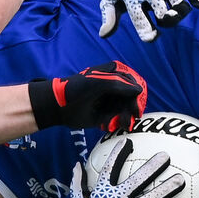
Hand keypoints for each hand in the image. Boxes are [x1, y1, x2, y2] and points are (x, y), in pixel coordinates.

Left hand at [28, 61, 146, 132]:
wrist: (58, 106)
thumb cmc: (77, 90)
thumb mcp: (99, 83)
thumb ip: (121, 84)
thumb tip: (139, 90)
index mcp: (114, 73)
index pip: (135, 85)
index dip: (136, 99)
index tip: (135, 111)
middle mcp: (115, 86)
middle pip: (132, 100)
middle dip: (128, 112)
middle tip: (124, 122)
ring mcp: (111, 100)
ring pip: (125, 111)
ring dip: (120, 119)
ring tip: (110, 123)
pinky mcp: (106, 113)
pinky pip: (117, 119)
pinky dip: (113, 123)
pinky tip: (105, 124)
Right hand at [70, 138, 186, 197]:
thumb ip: (77, 183)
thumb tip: (76, 165)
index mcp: (101, 192)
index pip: (110, 168)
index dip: (118, 153)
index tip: (127, 141)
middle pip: (137, 179)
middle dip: (152, 167)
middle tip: (165, 156)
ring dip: (167, 188)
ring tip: (181, 179)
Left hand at [99, 0, 198, 40]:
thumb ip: (109, 17)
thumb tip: (103, 35)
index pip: (141, 23)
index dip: (149, 34)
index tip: (152, 35)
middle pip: (164, 16)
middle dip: (166, 21)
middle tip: (163, 18)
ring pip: (180, 6)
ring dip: (180, 13)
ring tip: (175, 10)